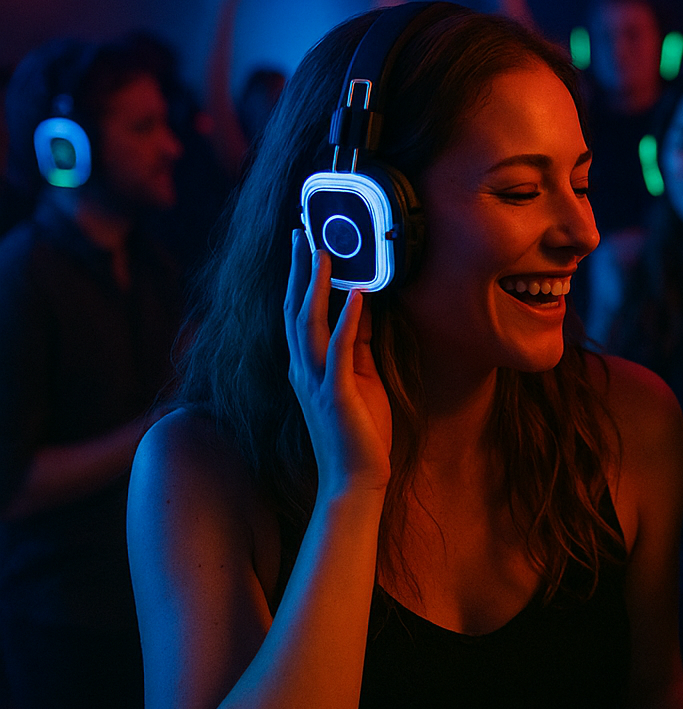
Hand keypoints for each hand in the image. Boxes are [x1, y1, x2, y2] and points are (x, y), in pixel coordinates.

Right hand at [284, 230, 391, 498]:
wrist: (356, 478)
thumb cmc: (360, 429)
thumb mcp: (360, 376)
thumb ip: (357, 341)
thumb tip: (362, 304)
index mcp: (306, 364)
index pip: (299, 311)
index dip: (300, 276)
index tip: (304, 242)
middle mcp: (303, 369)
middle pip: (295, 308)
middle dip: (299, 269)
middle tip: (301, 230)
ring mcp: (317, 381)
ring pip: (309, 324)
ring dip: (317, 286)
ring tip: (324, 252)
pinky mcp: (337, 394)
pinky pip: (340, 351)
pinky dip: (347, 321)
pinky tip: (356, 296)